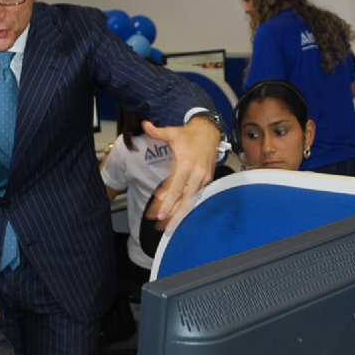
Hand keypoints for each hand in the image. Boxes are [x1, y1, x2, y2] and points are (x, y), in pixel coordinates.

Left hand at [142, 117, 220, 231]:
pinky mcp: (207, 181)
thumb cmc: (189, 134)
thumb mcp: (173, 132)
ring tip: (169, 227)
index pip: (176, 187)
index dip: (168, 202)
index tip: (159, 213)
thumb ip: (158, 132)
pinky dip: (187, 207)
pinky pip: (196, 197)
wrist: (210, 132)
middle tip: (164, 228)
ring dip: (180, 215)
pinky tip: (178, 215)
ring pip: (191, 201)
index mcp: (186, 164)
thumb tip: (145, 125)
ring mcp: (203, 179)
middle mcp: (196, 174)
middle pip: (185, 200)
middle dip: (174, 216)